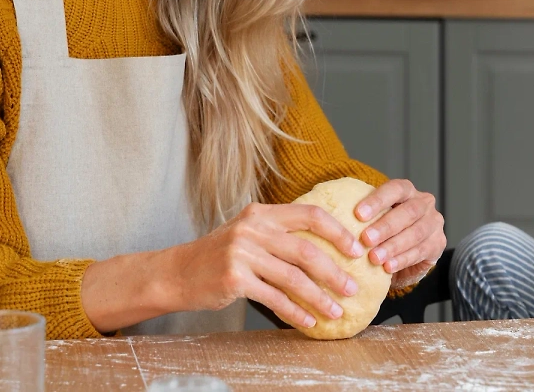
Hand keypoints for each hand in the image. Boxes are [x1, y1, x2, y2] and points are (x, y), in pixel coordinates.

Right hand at [162, 201, 365, 329]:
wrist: (177, 272)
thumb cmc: (220, 254)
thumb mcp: (248, 232)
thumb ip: (280, 233)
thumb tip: (327, 248)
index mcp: (262, 213)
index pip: (310, 215)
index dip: (338, 232)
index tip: (357, 249)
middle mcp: (253, 229)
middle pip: (306, 250)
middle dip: (335, 272)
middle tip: (353, 287)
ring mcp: (242, 253)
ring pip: (293, 278)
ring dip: (319, 298)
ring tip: (336, 311)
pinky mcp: (234, 279)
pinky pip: (274, 298)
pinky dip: (295, 312)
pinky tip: (308, 321)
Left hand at [353, 179, 445, 287]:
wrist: (406, 251)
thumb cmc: (385, 230)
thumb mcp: (375, 217)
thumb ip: (362, 215)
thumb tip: (329, 216)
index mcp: (407, 191)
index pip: (395, 189)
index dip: (377, 200)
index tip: (358, 214)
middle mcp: (424, 203)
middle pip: (408, 212)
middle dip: (385, 226)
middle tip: (366, 239)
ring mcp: (434, 223)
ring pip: (416, 233)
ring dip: (393, 246)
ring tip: (374, 258)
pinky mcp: (438, 243)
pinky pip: (421, 252)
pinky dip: (402, 260)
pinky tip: (387, 267)